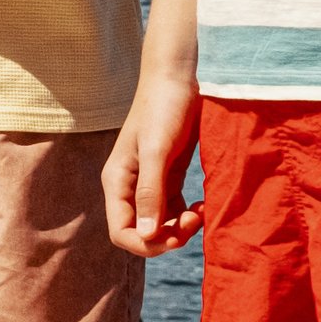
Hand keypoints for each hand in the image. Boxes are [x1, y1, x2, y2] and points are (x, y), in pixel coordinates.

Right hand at [104, 69, 201, 257]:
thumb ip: (150, 192)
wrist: (177, 77)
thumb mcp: (156, 150)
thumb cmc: (163, 108)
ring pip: (159, 223)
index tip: (174, 237)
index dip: (145, 244)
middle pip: (141, 232)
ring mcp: (149, 182)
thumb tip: (147, 235)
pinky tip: (203, 205)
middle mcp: (129, 186)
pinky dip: (187, 214)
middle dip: (166, 237)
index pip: (121, 231)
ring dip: (179, 228)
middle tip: (193, 222)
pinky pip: (173, 208)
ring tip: (201, 213)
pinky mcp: (168, 175)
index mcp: (117, 182)